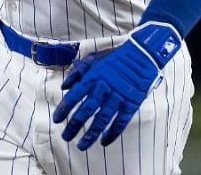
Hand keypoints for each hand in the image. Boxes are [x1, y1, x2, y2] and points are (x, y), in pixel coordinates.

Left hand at [52, 21, 181, 149]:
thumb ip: (77, 72)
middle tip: (66, 137)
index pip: (73, 97)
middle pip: (85, 112)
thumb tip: (64, 87)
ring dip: (90, 135)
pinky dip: (112, 134)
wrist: (143, 54)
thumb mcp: (94, 58)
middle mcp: (103, 89)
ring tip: (81, 146)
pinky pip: (121, 122)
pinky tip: (105, 142)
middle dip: (73, 127)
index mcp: (93, 77)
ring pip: (101, 121)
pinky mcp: (131, 103)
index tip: (57, 120)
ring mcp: (118, 97)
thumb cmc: (116, 56)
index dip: (63, 110)